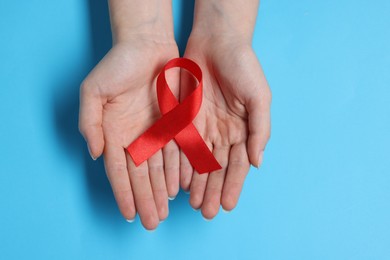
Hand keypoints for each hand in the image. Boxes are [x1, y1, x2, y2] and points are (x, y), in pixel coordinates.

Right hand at [79, 36, 179, 228]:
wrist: (147, 46)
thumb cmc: (117, 66)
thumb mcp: (93, 91)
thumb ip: (90, 124)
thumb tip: (95, 154)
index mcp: (114, 133)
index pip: (118, 171)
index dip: (123, 193)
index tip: (128, 214)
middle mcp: (135, 137)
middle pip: (140, 175)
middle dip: (146, 200)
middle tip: (151, 222)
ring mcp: (155, 132)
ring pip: (159, 169)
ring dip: (161, 191)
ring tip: (165, 212)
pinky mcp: (174, 124)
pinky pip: (177, 152)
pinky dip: (178, 171)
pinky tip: (179, 188)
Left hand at [181, 35, 270, 219]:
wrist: (217, 42)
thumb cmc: (243, 67)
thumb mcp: (260, 98)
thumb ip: (260, 131)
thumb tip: (258, 163)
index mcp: (243, 131)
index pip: (238, 165)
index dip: (232, 186)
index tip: (226, 206)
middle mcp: (222, 133)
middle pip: (216, 169)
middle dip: (211, 190)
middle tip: (205, 212)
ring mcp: (202, 127)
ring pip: (198, 162)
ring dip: (196, 183)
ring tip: (192, 203)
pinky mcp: (184, 118)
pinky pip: (181, 146)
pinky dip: (180, 164)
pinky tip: (179, 180)